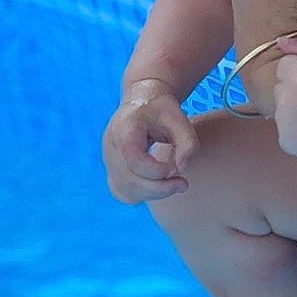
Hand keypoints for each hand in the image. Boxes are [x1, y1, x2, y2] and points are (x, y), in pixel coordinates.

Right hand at [102, 80, 197, 203]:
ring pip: (127, 190)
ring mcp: (108, 160)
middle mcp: (110, 145)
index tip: (176, 167)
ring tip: (177, 184)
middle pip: (129, 179)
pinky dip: (144, 195)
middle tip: (184, 184)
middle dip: (160, 188)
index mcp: (124, 127)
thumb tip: (182, 169)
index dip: (156, 170)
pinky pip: (124, 193)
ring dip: (155, 194)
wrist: (142, 101)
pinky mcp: (112, 171)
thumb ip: (188, 142)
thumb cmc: (162, 110)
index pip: (133, 158)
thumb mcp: (180, 118)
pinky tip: (161, 185)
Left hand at [273, 36, 296, 162]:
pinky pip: (287, 133)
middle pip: (280, 89)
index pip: (283, 68)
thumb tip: (279, 42)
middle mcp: (283, 95)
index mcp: (292, 72)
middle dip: (294, 92)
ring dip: (295, 112)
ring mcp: (283, 121)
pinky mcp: (287, 140)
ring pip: (282, 112)